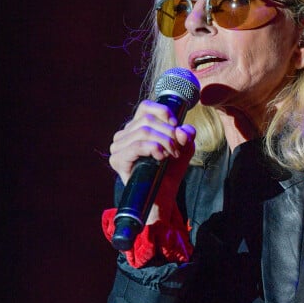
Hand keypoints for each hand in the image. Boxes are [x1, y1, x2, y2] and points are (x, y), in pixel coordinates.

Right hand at [108, 100, 195, 223]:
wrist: (163, 195)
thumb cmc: (171, 170)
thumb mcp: (184, 147)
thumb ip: (186, 134)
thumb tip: (181, 131)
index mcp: (137, 127)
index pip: (146, 107)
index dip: (163, 112)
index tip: (176, 125)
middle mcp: (124, 135)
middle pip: (148, 120)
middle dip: (168, 133)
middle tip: (177, 148)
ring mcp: (118, 147)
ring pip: (143, 131)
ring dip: (163, 142)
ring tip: (171, 155)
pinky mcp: (117, 160)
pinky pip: (136, 145)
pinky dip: (153, 148)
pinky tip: (161, 157)